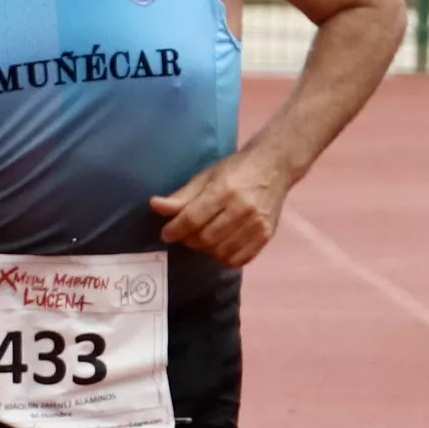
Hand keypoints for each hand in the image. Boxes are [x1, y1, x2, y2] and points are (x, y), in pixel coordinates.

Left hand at [151, 151, 292, 266]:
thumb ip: (181, 196)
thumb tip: (154, 206)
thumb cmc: (235, 170)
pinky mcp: (266, 235)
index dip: (175, 229)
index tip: (166, 233)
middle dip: (190, 239)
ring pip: (221, 251)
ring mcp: (256, 224)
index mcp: (224, 190)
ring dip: (207, 249)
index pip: (193, 218)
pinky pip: (239, 259)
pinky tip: (221, 246)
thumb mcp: (206, 176)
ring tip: (205, 237)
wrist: (274, 167)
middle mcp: (242, 208)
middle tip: (187, 233)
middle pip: (206, 238)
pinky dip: (225, 257)